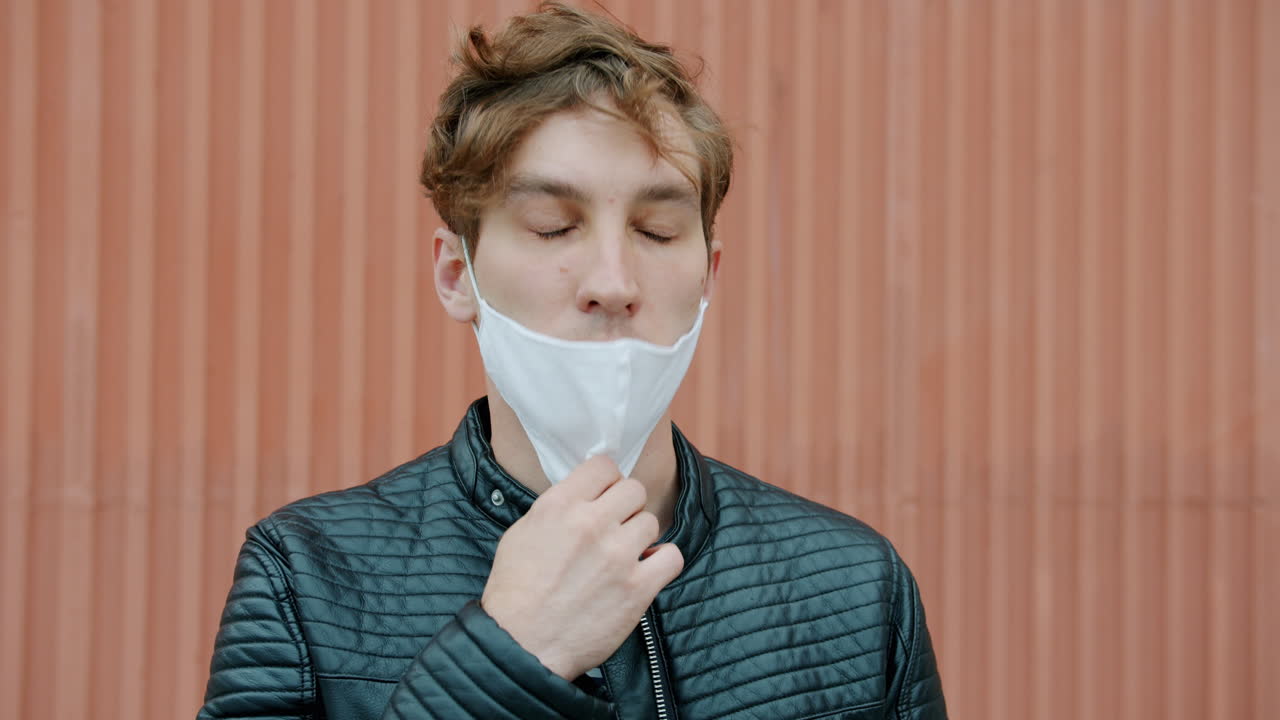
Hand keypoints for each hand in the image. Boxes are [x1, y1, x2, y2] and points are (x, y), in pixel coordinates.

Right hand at [480, 455, 683, 680]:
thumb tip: (586, 496)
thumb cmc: (515, 592)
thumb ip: (556, 508)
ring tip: (623, 556)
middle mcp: (591, 524)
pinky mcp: (637, 588)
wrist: (521, 645)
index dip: (607, 481)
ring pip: (651, 522)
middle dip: (626, 507)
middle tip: (614, 528)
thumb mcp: (521, 533)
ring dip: (639, 538)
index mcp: (559, 506)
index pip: (604, 466)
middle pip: (634, 490)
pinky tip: (646, 571)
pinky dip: (662, 562)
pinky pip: (672, 556)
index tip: (604, 497)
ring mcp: (617, 555)